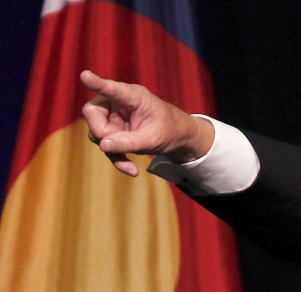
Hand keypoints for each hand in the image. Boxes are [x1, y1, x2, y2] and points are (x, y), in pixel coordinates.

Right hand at [80, 69, 213, 175]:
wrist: (178, 139)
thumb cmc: (169, 130)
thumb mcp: (153, 138)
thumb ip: (128, 141)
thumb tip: (103, 145)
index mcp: (132, 96)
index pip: (111, 89)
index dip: (97, 83)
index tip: (85, 76)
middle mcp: (117, 102)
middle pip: (92, 112)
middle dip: (103, 133)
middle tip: (121, 145)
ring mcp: (113, 116)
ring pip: (97, 132)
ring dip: (111, 150)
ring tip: (132, 166)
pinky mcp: (114, 130)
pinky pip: (106, 144)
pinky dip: (116, 157)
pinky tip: (132, 170)